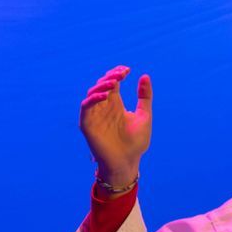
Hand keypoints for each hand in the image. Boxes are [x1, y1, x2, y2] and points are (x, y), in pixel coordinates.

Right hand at [80, 65, 150, 186]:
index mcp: (115, 104)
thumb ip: (144, 97)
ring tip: (114, 82)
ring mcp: (95, 114)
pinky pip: (86, 107)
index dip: (117, 74)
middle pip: (102, 85)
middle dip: (110, 77)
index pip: (112, 83)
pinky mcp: (87, 123)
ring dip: (101, 85)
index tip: (127, 69)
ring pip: (92, 93)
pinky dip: (93, 99)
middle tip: (121, 74)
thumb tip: (145, 76)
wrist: (127, 161)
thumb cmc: (136, 142)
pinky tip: (106, 96)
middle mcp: (103, 107)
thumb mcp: (144, 115)